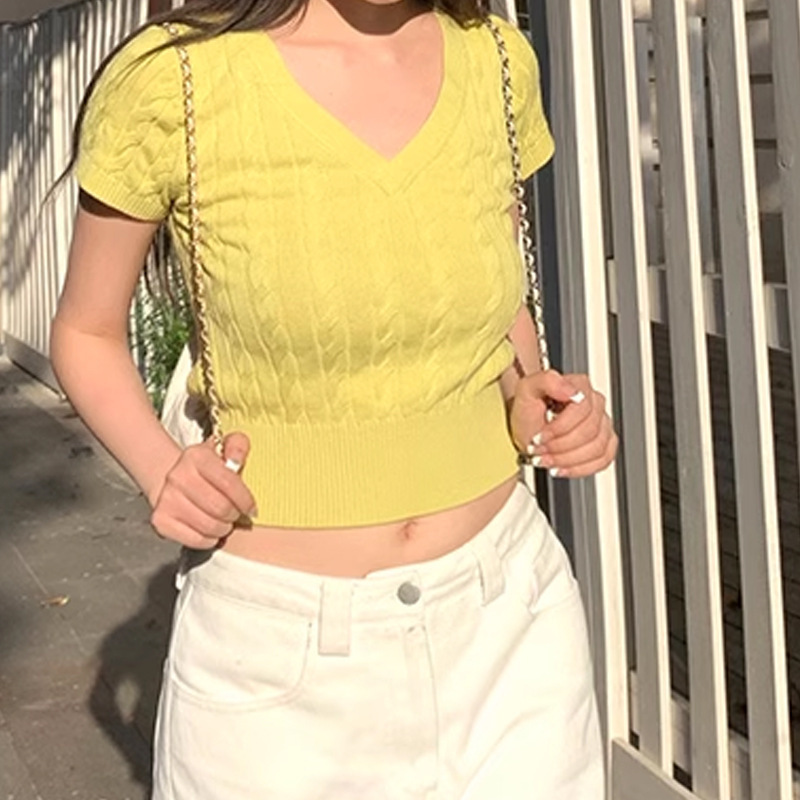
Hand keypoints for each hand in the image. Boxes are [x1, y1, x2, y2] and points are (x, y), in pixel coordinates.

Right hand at [149, 432, 257, 547]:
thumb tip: (237, 459)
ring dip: (224, 528)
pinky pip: (196, 539)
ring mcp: (166, 499)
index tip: (251, 508)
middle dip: (235, 515)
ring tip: (224, 522)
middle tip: (236, 514)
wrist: (172, 479)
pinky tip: (211, 530)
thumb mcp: (224, 449)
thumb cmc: (206, 469)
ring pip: (210, 526)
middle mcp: (178, 476)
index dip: (245, 500)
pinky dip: (209, 539)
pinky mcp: (161, 520)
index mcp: (196, 456)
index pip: (229, 483)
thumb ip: (237, 446)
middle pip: (220, 508)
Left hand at [509, 370, 617, 478]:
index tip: (540, 436)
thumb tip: (571, 390)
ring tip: (547, 460)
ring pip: (597, 448)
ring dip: (567, 459)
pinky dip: (580, 468)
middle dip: (560, 446)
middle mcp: (595, 404)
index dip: (559, 427)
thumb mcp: (526, 390)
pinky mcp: (605, 444)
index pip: (582, 409)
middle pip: (590, 431)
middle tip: (540, 450)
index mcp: (579, 386)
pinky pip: (603, 460)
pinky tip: (562, 467)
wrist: (527, 430)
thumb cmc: (527, 411)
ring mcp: (603, 425)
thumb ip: (546, 380)